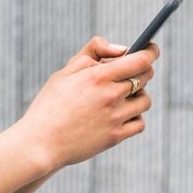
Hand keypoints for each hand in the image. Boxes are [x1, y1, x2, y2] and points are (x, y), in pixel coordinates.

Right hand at [17, 36, 159, 168]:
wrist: (40, 143)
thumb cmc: (50, 104)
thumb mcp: (65, 71)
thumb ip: (93, 52)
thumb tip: (122, 49)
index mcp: (97, 76)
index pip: (139, 60)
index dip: (151, 52)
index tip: (152, 49)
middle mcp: (110, 96)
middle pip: (145, 77)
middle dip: (142, 70)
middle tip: (131, 72)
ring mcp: (115, 118)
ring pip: (145, 101)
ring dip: (139, 94)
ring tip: (122, 96)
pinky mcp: (115, 137)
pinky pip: (139, 123)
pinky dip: (135, 117)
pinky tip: (121, 114)